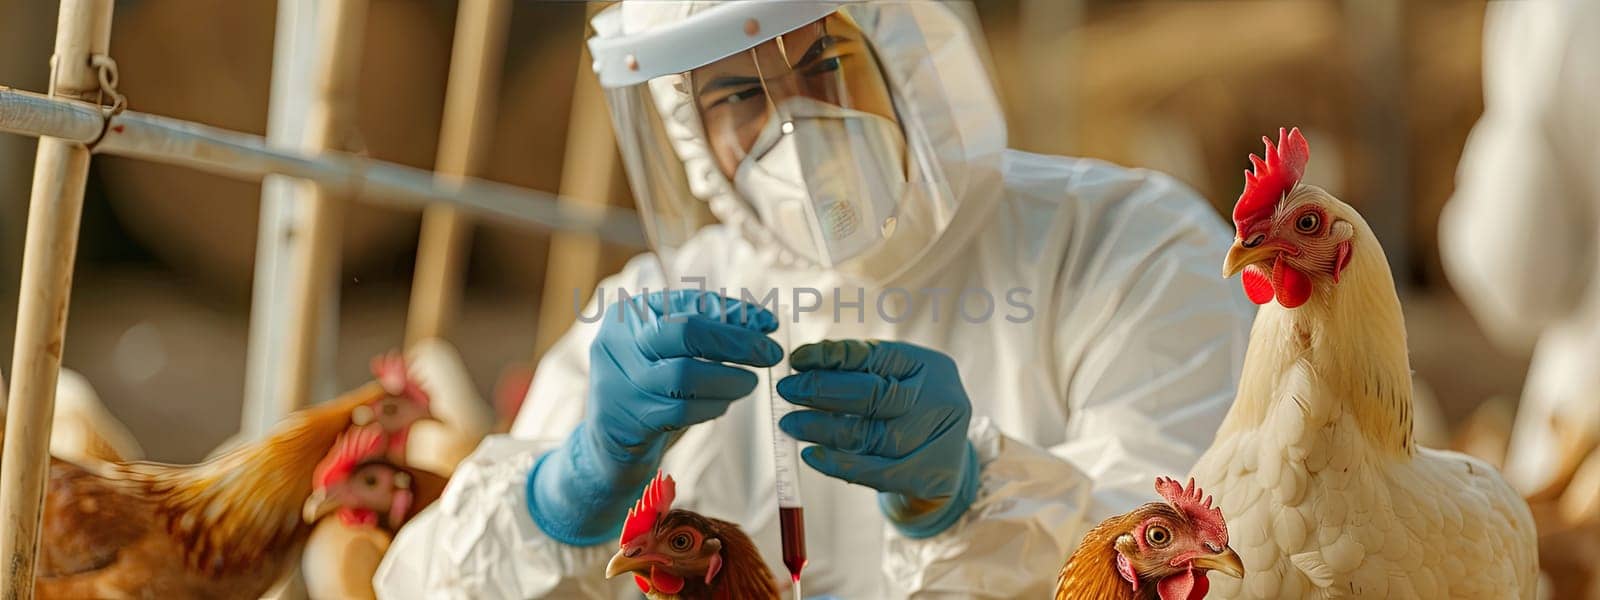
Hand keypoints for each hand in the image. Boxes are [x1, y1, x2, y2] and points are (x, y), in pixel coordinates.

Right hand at [528, 290, 781, 545]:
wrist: (609, 446)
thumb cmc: (650, 389)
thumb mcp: (672, 352)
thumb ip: (708, 331)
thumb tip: (762, 321)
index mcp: (628, 314)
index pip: (689, 303)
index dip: (734, 312)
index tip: (769, 324)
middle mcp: (617, 342)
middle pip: (685, 331)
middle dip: (736, 341)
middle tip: (770, 354)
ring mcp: (618, 382)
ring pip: (686, 375)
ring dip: (729, 379)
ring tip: (750, 383)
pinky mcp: (626, 420)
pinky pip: (681, 410)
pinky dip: (711, 407)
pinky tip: (722, 405)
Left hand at [777, 340, 979, 537]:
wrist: (945, 463)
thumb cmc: (907, 413)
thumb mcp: (892, 381)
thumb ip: (855, 371)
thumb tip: (802, 364)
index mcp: (928, 366)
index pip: (876, 356)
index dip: (832, 356)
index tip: (797, 359)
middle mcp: (939, 399)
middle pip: (874, 395)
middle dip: (823, 390)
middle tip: (788, 390)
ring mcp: (939, 440)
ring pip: (871, 435)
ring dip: (823, 429)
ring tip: (791, 424)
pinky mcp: (929, 477)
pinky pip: (876, 472)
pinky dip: (839, 464)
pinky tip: (812, 455)